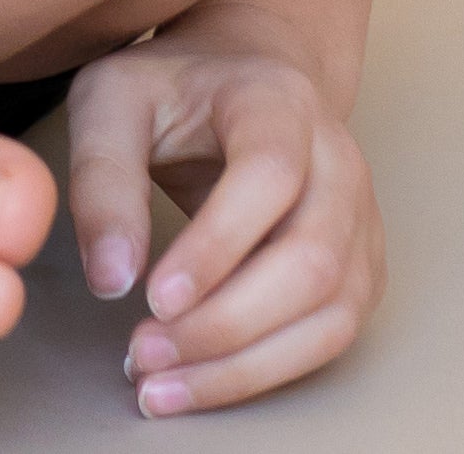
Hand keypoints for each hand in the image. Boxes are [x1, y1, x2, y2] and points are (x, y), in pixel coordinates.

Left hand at [65, 6, 384, 415]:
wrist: (241, 78)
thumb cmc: (170, 90)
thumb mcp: (111, 101)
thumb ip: (103, 178)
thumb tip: (111, 279)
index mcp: (278, 101)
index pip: (269, 176)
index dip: (217, 245)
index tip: (152, 298)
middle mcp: (338, 160)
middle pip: (311, 259)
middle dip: (225, 325)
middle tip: (142, 355)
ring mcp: (359, 218)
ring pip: (330, 313)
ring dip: (245, 365)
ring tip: (161, 385)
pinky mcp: (359, 268)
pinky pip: (329, 336)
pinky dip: (266, 371)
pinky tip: (201, 381)